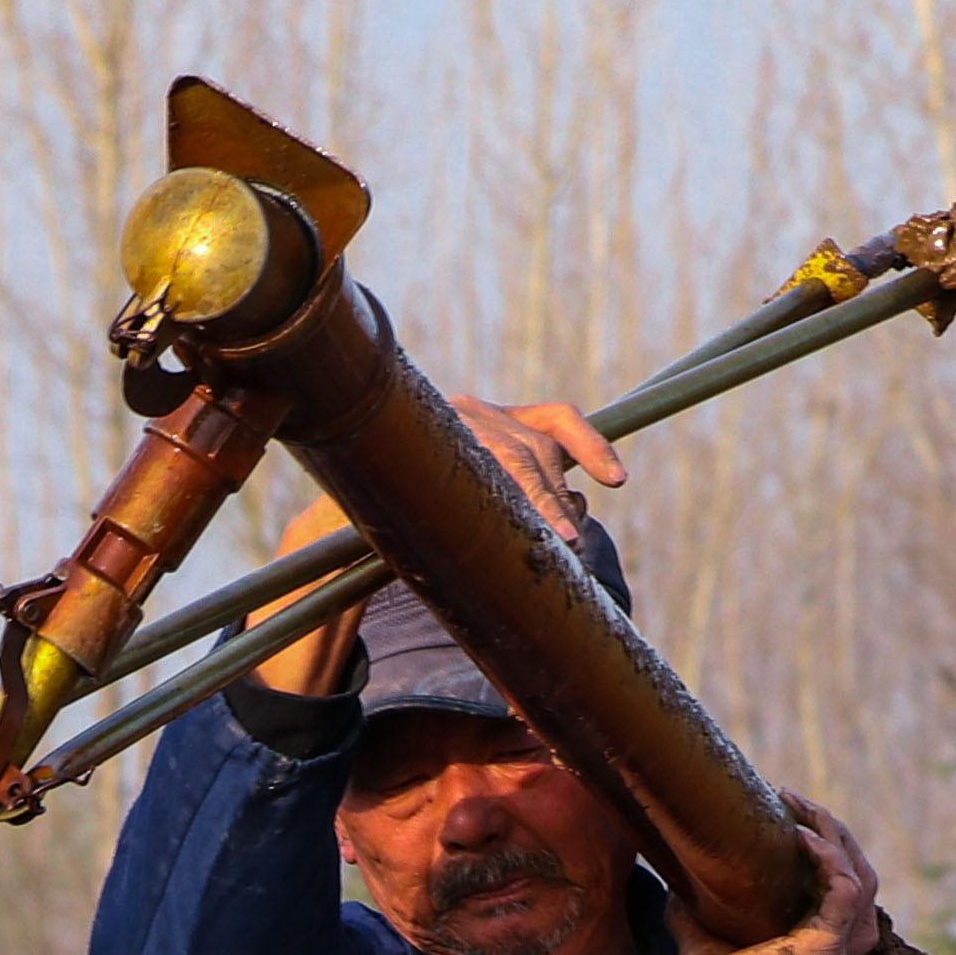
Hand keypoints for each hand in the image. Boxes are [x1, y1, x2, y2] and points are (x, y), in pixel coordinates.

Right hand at [247, 396, 628, 696]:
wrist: (339, 530)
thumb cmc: (419, 521)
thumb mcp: (480, 503)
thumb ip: (526, 498)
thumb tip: (582, 507)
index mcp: (490, 420)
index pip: (554, 418)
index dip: (590, 446)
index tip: (616, 482)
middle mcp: (473, 411)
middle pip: (538, 446)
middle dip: (555, 497)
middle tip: (570, 543)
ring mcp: (446, 421)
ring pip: (517, 455)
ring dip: (542, 503)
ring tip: (557, 543)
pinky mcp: (424, 438)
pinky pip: (487, 462)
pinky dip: (523, 495)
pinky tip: (546, 527)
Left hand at [671, 798, 884, 954]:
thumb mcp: (700, 940)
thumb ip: (694, 914)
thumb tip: (675, 888)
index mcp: (811, 949)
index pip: (837, 892)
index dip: (821, 851)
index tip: (786, 817)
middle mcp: (832, 949)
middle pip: (859, 876)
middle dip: (831, 833)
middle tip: (793, 801)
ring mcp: (834, 950)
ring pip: (862, 877)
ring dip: (835, 836)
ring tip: (800, 808)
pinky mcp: (827, 947)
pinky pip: (847, 889)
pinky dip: (828, 858)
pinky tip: (799, 836)